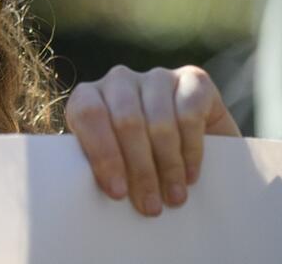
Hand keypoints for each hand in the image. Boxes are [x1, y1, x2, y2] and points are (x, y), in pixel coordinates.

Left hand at [66, 64, 240, 217]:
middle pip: (127, 121)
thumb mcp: (114, 164)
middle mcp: (120, 80)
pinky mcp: (193, 80)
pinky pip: (190, 114)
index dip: (103, 154)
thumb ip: (103, 169)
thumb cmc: (139, 162)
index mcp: (89, 96)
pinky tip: (190, 175)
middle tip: (150, 206)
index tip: (118, 192)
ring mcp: (157, 77)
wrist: (191, 148)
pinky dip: (191, 150)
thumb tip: (110, 194)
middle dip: (140, 170)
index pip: (88, 114)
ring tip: (173, 197)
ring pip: (160, 121)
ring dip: (168, 166)